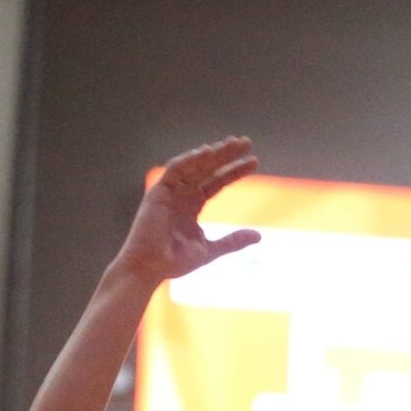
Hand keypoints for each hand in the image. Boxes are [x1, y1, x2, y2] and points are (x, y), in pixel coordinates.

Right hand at [113, 137, 263, 283]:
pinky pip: (175, 170)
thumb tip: (259, 235)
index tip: (254, 161)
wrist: (151, 268)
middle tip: (247, 142)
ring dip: (213, 153)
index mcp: (192, 205)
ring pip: (194, 165)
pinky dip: (190, 159)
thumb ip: (233, 241)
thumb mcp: (211, 249)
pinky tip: (208, 152)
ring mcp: (170, 192)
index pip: (217, 182)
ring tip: (233, 143)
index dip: (234, 171)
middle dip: (226, 155)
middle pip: (208, 169)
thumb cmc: (175, 262)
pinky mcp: (158, 191)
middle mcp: (182, 194)